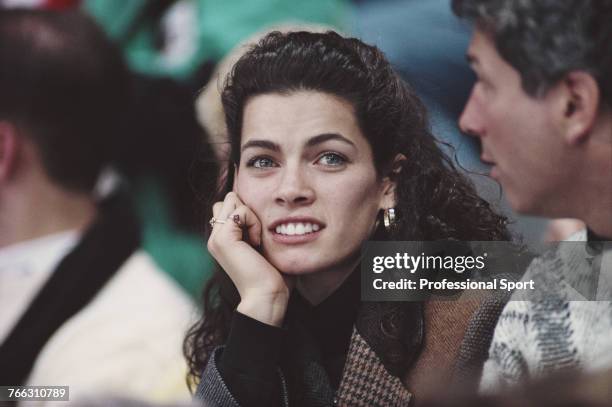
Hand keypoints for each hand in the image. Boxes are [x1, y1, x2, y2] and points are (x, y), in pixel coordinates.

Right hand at [207, 192, 292, 326]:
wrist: (266, 295)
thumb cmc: (272, 275)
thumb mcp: (262, 245)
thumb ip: (255, 227)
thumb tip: (265, 207)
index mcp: (222, 240)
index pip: (229, 205)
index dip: (247, 211)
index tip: (258, 235)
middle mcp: (215, 238)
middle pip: (228, 199)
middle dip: (247, 209)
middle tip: (257, 234)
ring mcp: (216, 238)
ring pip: (232, 199)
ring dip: (251, 214)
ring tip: (256, 238)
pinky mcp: (223, 238)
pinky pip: (240, 210)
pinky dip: (253, 221)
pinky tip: (256, 242)